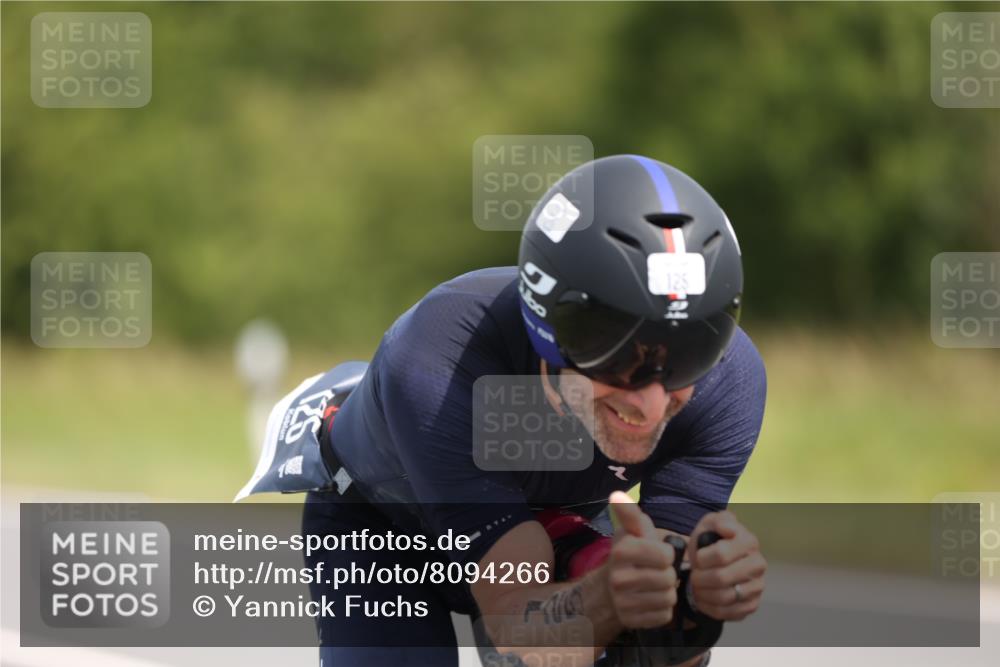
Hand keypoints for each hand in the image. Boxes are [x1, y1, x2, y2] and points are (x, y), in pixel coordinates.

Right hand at [606, 491, 677, 628]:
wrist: (609, 589)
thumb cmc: (631, 554)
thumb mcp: (633, 531)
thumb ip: (631, 513)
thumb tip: (616, 494)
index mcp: (622, 551)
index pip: (666, 555)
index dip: (667, 554)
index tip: (659, 554)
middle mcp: (618, 577)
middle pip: (668, 579)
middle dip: (668, 575)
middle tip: (656, 572)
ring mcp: (623, 602)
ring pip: (668, 598)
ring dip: (667, 592)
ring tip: (654, 586)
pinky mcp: (631, 620)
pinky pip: (664, 615)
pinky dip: (663, 609)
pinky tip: (651, 600)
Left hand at [689, 511, 765, 620]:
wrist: (715, 561)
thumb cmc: (711, 540)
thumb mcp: (710, 523)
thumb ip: (719, 520)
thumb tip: (727, 529)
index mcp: (749, 542)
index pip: (721, 554)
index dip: (702, 558)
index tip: (697, 557)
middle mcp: (758, 564)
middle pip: (722, 578)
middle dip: (700, 578)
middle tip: (693, 576)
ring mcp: (757, 586)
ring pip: (724, 597)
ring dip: (703, 594)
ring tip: (696, 587)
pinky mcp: (752, 605)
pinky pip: (729, 613)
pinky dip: (710, 608)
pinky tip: (703, 599)